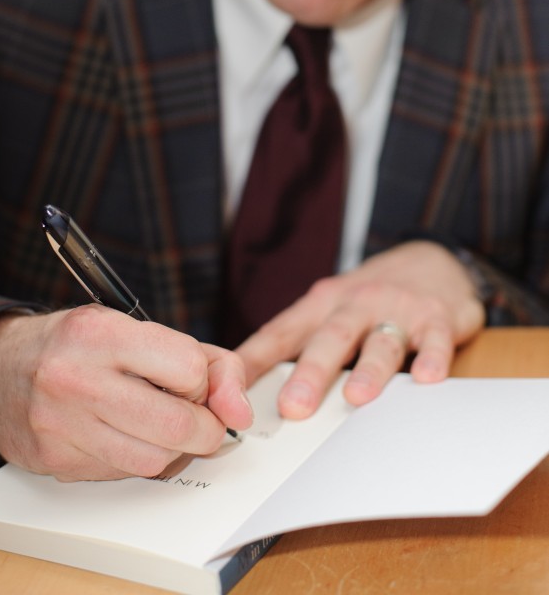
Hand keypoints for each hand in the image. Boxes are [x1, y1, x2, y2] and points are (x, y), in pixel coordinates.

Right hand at [0, 306, 252, 481]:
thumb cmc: (74, 345)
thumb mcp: (135, 328)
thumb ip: (204, 360)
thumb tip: (240, 410)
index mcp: (100, 332)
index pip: (188, 368)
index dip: (202, 380)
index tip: (192, 380)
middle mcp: (76, 377)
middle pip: (177, 425)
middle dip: (203, 427)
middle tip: (196, 418)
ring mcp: (61, 424)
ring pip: (155, 461)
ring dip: (172, 449)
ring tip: (159, 424)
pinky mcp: (55, 461)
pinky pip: (122, 475)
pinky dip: (136, 460)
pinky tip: (123, 435)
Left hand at [236, 241, 484, 417]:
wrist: (431, 259)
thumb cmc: (371, 297)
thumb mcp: (330, 309)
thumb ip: (300, 344)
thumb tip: (252, 390)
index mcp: (321, 304)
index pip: (281, 332)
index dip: (254, 359)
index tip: (231, 389)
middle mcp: (355, 303)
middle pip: (330, 339)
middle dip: (310, 373)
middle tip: (293, 408)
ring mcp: (396, 309)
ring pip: (380, 342)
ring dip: (369, 370)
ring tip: (357, 397)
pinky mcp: (436, 317)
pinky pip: (435, 339)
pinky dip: (432, 358)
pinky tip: (426, 378)